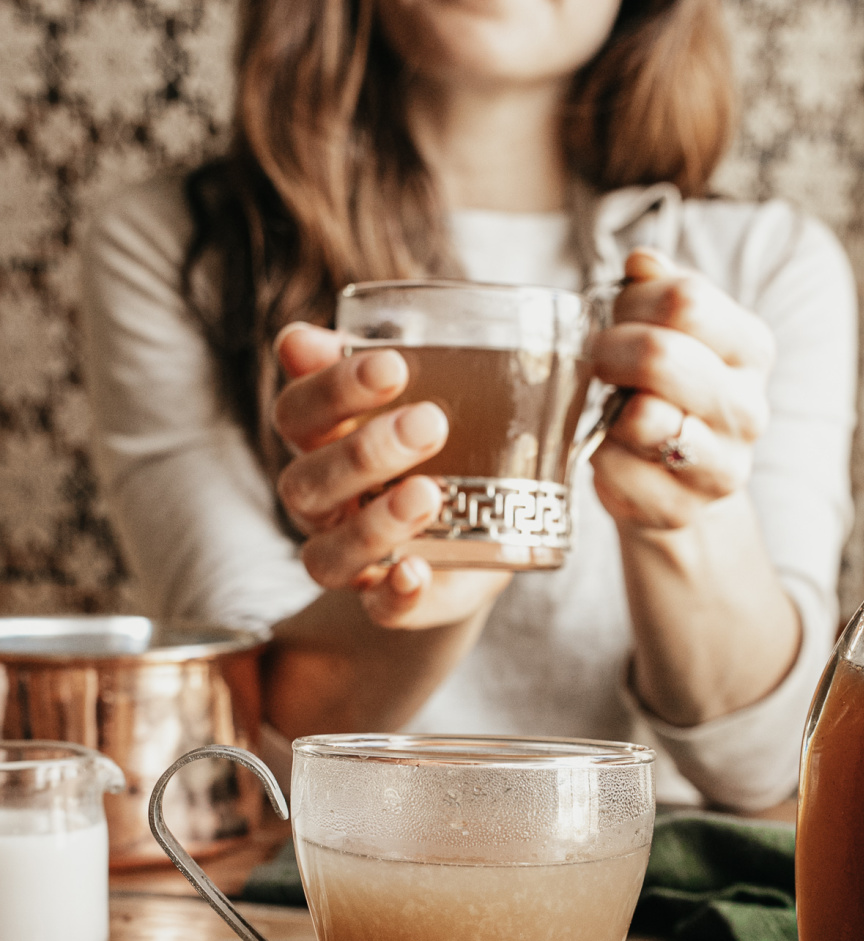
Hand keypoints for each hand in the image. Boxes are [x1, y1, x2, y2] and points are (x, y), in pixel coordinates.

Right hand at [273, 324, 510, 628]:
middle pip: (308, 482)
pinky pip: (380, 610)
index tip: (392, 362)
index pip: (299, 411)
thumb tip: (318, 330)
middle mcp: (323, 504)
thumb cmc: (451, 448)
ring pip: (330, 555)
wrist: (487, 533)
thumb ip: (397, 356)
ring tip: (428, 494)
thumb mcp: (436, 396)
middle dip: (364, 451)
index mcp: (324, 441)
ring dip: (376, 523)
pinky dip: (395, 594)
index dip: (333, 387)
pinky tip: (416, 572)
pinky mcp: (394, 603)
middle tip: (431, 422)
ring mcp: (354, 560)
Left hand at [589, 249, 774, 531]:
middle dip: (608, 351)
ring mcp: (721, 466)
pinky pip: (614, 466)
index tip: (615, 317)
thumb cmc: (665, 391)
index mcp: (751, 349)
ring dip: (605, 406)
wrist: (677, 483)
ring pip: (641, 418)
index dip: (632, 303)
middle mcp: (748, 409)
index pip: (686, 300)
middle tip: (596, 361)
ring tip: (610, 407)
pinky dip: (597, 453)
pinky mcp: (680, 509)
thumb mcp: (670, 331)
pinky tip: (611, 449)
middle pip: (661, 355)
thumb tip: (642, 263)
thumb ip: (658, 290)